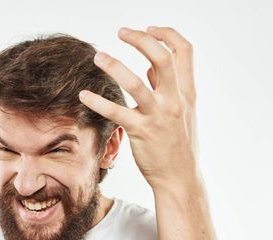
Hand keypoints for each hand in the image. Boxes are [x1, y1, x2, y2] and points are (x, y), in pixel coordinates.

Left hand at [79, 26, 199, 188]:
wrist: (180, 177)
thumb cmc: (177, 145)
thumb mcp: (182, 113)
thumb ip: (168, 88)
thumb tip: (151, 68)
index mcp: (188, 93)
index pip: (184, 51)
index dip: (166, 35)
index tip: (148, 29)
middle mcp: (176, 101)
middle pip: (162, 58)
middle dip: (141, 40)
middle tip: (121, 32)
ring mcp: (159, 116)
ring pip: (136, 83)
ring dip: (114, 65)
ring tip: (98, 56)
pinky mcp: (141, 132)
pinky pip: (116, 112)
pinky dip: (98, 102)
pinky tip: (84, 95)